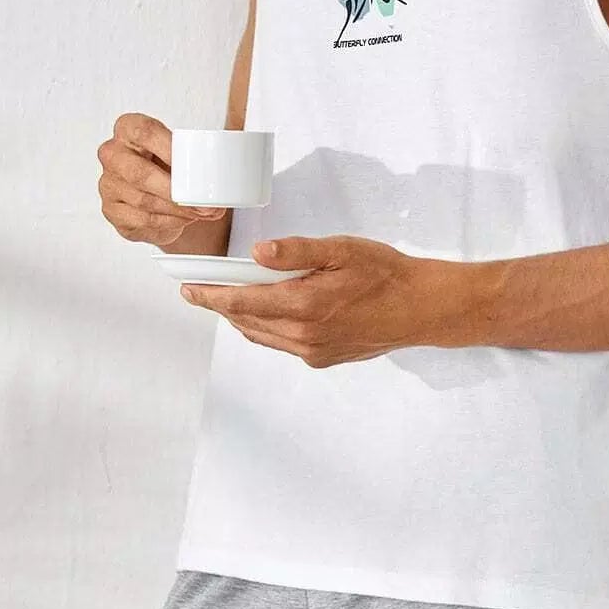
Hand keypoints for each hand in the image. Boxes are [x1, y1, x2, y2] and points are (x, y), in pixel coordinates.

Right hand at [98, 112, 227, 247]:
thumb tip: (231, 165)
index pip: (145, 132)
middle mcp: (113, 153)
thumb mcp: (184, 150)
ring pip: (144, 200)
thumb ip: (203, 152)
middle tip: (204, 203)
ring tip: (201, 212)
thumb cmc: (171, 165)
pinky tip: (182, 219)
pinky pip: (142, 220)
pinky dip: (168, 222)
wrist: (160, 193)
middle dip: (176, 191)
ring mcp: (108, 183)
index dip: (169, 148)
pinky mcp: (112, 210)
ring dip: (177, 210)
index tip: (193, 164)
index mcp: (128, 128)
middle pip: (140, 173)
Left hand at [179, 233, 448, 366]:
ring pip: (261, 336)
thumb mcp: (342, 249)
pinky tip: (269, 314)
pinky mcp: (323, 358)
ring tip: (229, 301)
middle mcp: (302, 335)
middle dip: (220, 306)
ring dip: (241, 319)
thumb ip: (297, 251)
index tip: (187, 290)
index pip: (240, 302)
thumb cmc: (385, 273)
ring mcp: (312, 351)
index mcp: (303, 305)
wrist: (421, 308)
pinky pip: (282, 344)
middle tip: (201, 292)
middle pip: (245, 321)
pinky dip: (266, 329)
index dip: (209, 296)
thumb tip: (257, 253)